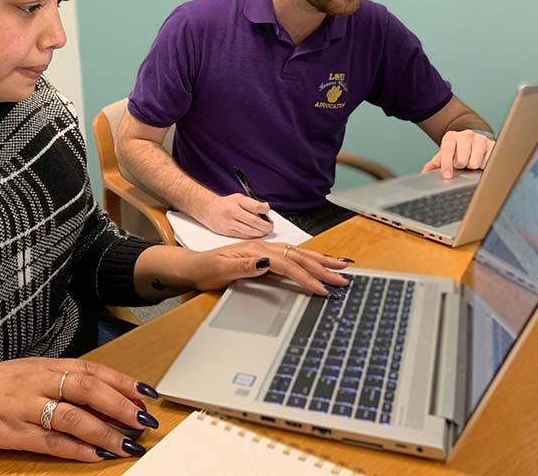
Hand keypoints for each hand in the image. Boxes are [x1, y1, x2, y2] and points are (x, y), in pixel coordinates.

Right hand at [0, 358, 157, 461]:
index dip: (122, 381)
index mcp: (40, 365)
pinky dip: (76, 449)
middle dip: (121, 404)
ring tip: (128, 443)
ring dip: (105, 430)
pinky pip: (49, 440)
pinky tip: (95, 456)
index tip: (147, 393)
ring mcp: (20, 405)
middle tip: (145, 419)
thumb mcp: (20, 378)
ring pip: (72, 415)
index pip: (91, 369)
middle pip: (87, 388)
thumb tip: (95, 395)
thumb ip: (54, 383)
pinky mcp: (7, 430)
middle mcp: (34, 380)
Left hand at [186, 240, 349, 295]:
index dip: (306, 277)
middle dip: (323, 268)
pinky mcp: (265, 255)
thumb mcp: (221, 270)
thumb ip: (244, 265)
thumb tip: (266, 262)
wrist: (193, 266)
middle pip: (299, 257)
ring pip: (299, 254)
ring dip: (321, 261)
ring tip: (341, 266)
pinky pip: (292, 256)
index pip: (288, 265)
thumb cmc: (206, 269)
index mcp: (256, 251)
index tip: (322, 289)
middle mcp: (263, 248)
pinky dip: (309, 258)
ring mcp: (265, 250)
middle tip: (343, 279)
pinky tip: (318, 262)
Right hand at [198, 193, 272, 237]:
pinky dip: (252, 236)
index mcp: (237, 201)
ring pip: (251, 232)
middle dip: (266, 226)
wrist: (208, 210)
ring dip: (261, 233)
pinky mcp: (228, 233)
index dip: (265, 210)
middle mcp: (232, 213)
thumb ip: (252, 204)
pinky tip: (255, 234)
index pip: (256, 207)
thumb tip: (266, 210)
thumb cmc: (225, 204)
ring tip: (264, 230)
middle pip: (255, 222)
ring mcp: (229, 224)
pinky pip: (244, 237)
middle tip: (270, 226)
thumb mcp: (239, 198)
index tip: (267, 211)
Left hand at [421, 129, 494, 178]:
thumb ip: (434, 163)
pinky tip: (480, 161)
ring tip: (470, 162)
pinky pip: (487, 163)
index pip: (447, 151)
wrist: (473, 140)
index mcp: (451, 137)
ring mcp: (480, 139)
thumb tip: (425, 172)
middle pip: (462, 161)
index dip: (447, 165)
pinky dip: (483, 166)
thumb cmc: (457, 150)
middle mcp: (466, 135)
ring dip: (472, 166)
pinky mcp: (493, 145)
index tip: (447, 175)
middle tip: (461, 164)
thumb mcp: (444, 154)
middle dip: (460, 166)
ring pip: (474, 163)